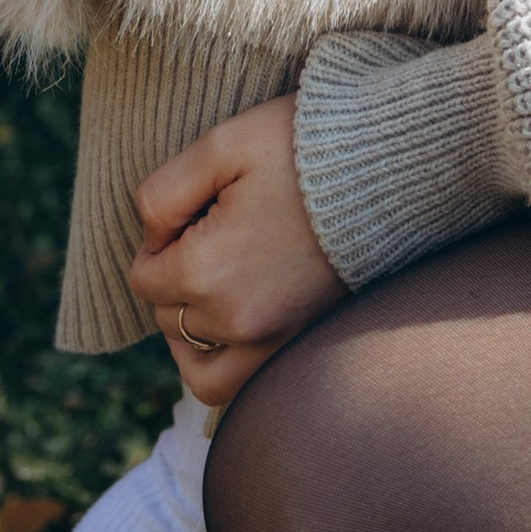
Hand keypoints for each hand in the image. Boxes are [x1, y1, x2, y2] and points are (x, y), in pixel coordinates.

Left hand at [127, 93, 344, 406]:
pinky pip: (235, 387)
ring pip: (195, 360)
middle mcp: (236, 321)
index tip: (195, 210)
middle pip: (167, 315)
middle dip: (176, 275)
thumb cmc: (302, 147)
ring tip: (212, 284)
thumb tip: (152, 235)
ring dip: (190, 327)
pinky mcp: (301, 345)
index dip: (159, 239)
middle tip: (215, 231)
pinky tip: (230, 324)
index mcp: (206, 271)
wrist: (386, 167)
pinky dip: (220, 362)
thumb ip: (163, 193)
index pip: (144, 275)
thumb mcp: (220, 145)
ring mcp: (272, 341)